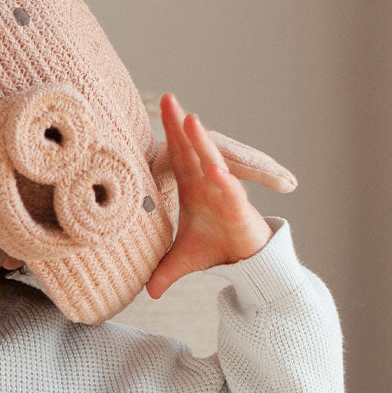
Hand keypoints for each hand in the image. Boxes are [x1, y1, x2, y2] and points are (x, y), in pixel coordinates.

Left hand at [146, 94, 273, 298]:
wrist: (244, 261)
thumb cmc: (215, 247)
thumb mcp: (181, 260)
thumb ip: (162, 271)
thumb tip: (147, 293)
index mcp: (192, 186)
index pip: (177, 156)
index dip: (166, 135)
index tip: (152, 113)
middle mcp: (208, 183)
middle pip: (192, 150)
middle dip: (180, 125)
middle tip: (167, 99)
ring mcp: (224, 193)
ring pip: (212, 164)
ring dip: (201, 143)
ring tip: (191, 120)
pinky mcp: (239, 208)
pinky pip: (231, 191)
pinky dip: (223, 181)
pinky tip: (214, 170)